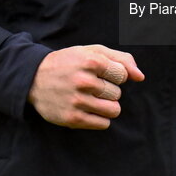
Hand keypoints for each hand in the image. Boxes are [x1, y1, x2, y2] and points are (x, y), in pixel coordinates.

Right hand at [28, 44, 143, 129]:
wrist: (34, 78)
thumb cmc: (69, 63)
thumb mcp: (92, 52)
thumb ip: (121, 59)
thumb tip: (140, 77)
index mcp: (90, 61)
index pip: (122, 74)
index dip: (115, 75)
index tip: (102, 74)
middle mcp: (83, 81)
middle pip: (117, 93)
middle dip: (109, 90)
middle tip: (92, 86)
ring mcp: (77, 101)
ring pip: (113, 110)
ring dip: (106, 106)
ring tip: (92, 99)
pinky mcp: (72, 118)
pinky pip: (103, 124)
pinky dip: (99, 118)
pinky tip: (87, 109)